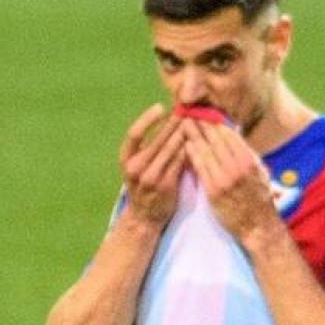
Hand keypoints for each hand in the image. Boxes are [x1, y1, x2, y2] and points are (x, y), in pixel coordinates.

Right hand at [119, 103, 185, 225]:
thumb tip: (168, 120)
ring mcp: (150, 177)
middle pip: (157, 138)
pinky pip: (180, 162)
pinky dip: (190, 149)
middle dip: (174, 122)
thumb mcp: (138, 166)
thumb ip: (149, 147)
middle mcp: (136, 167)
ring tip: (196, 119)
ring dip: (185, 132)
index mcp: (126, 159)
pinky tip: (198, 139)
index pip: (134, 133)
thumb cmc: (143, 186)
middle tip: (187, 108)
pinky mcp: (166, 185)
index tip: (161, 107)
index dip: (147, 119)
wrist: (144, 217)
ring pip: (171, 148)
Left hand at [182, 119, 281, 244]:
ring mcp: (225, 177)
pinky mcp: (214, 190)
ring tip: (182, 123)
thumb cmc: (258, 198)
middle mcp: (238, 165)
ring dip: (193, 135)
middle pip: (215, 138)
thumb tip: (233, 135)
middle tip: (188, 111)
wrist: (257, 225)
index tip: (203, 111)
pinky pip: (200, 167)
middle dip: (201, 123)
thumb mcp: (259, 171)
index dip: (214, 121)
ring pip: (206, 150)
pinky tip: (184, 145)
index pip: (228, 133)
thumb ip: (245, 154)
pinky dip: (192, 154)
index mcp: (249, 158)